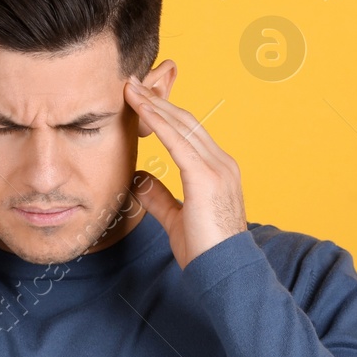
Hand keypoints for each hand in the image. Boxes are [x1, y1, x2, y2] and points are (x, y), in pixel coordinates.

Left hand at [124, 77, 246, 269]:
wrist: (225, 272)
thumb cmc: (205, 251)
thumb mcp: (176, 218)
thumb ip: (159, 196)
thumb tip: (140, 177)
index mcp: (218, 171)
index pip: (189, 133)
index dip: (165, 114)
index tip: (143, 100)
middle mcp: (222, 163)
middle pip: (187, 122)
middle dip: (158, 101)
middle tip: (133, 84)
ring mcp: (217, 168)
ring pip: (182, 126)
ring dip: (155, 105)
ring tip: (131, 89)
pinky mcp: (206, 177)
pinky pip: (178, 142)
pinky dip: (159, 122)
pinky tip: (142, 110)